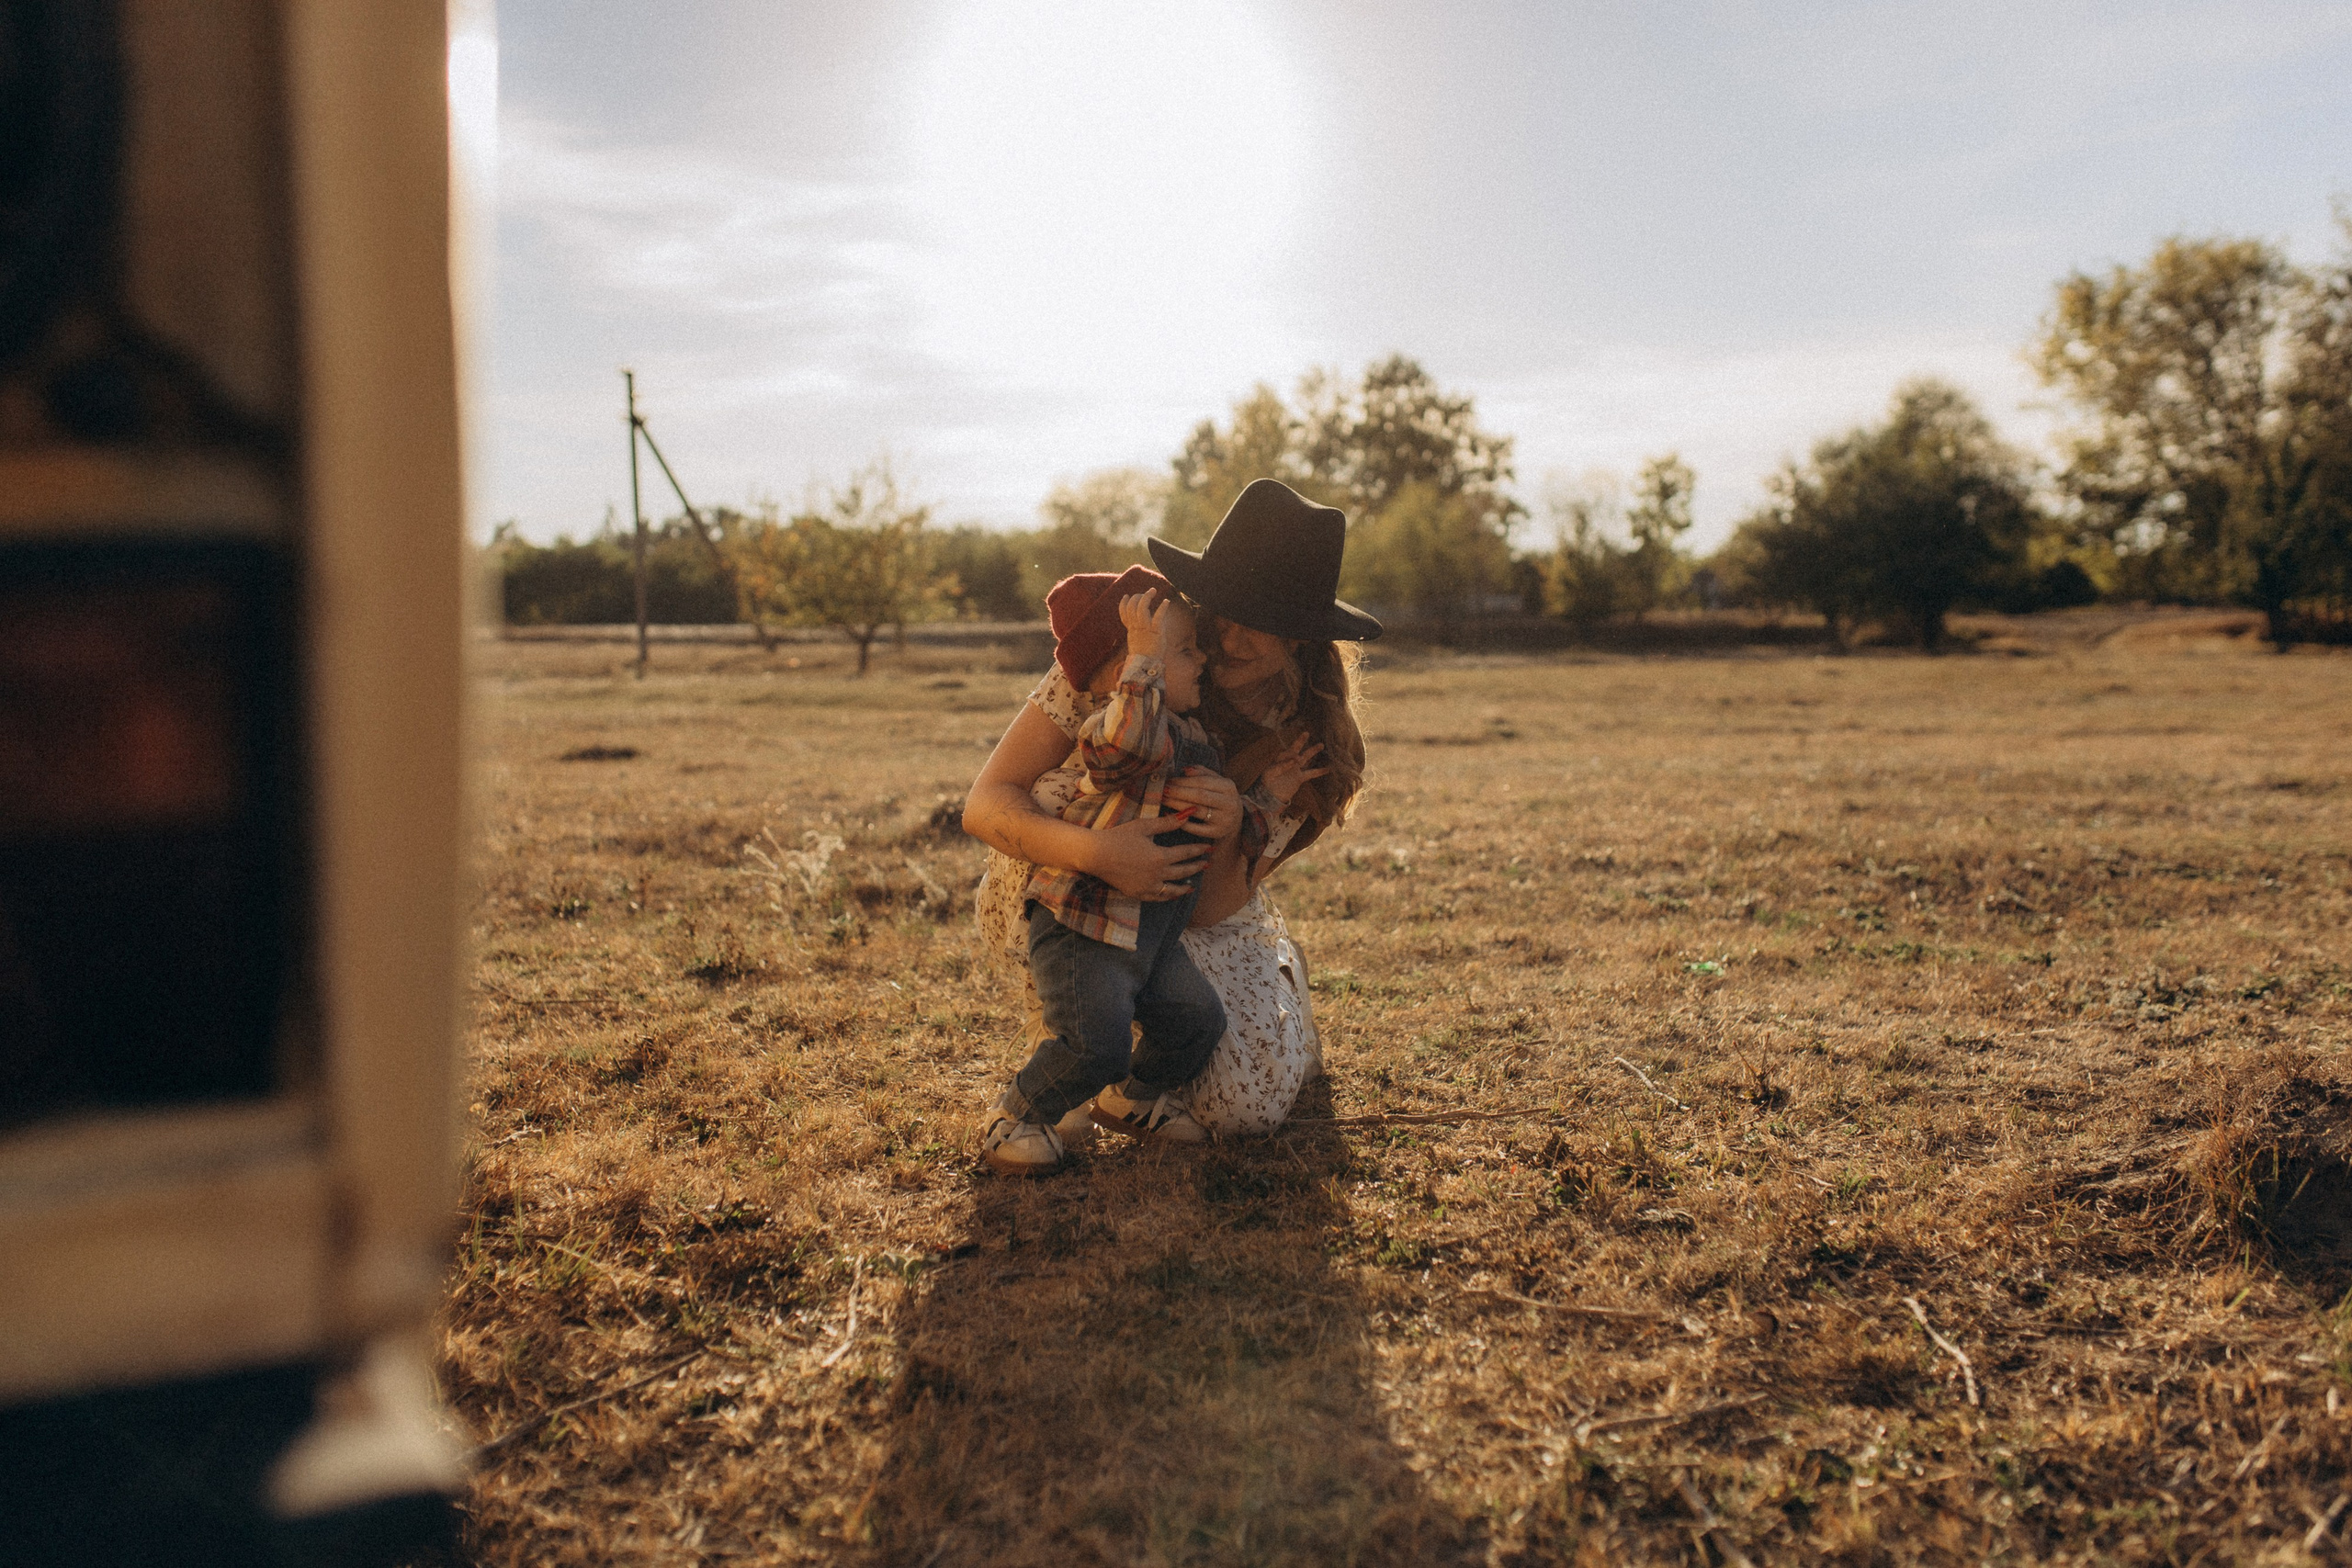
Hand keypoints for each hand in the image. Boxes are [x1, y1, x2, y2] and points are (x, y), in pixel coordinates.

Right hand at [1086, 812, 1211, 898]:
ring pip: (1172, 890)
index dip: (1199, 850)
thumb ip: (1167, 822)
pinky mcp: (1137, 893)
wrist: (1095, 854)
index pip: (1186, 853)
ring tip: (1192, 886)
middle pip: (1182, 872)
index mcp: (1160, 857)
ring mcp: (1147, 887)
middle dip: (1196, 867)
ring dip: (1184, 887)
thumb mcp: (1144, 826)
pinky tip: (1172, 894)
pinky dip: (1167, 896)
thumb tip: (1188, 814)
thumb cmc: (1118, 836)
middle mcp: (1157, 875)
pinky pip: (1157, 898)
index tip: (1209, 848)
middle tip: (1207, 865)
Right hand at [1118, 591, 1168, 659]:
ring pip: (1141, 609)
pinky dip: (1162, 608)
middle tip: (1147, 593)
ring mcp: (1145, 629)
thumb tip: (1136, 630)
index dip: (1123, 604)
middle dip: (1137, 597)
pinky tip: (1166, 601)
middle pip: (1132, 608)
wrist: (1146, 667)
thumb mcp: (1136, 644)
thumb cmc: (1144, 657)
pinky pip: (1157, 618)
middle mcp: (1137, 628)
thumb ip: (1137, 634)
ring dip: (1146, 597)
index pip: (1123, 614)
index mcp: (1131, 630)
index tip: (1126, 596)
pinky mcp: (1156, 632)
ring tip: (1153, 591)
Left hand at [1162, 767, 1240, 840]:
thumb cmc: (1220, 797)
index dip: (1183, 781)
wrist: (1236, 821)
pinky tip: (1170, 815)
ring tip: (1164, 800)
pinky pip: (1196, 829)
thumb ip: (1202, 773)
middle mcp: (1229, 803)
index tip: (1168, 781)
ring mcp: (1224, 820)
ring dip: (1177, 805)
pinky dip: (1182, 822)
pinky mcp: (1217, 833)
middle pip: (1200, 795)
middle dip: (1178, 792)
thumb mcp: (1216, 783)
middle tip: (1163, 790)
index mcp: (1228, 787)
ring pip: (1197, 811)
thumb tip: (1185, 770)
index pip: (1203, 782)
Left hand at [1258, 734, 1329, 808]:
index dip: (1293, 755)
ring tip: (1321, 745)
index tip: (1296, 760)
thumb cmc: (1267, 784)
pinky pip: (1311, 773)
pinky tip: (1328, 769)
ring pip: (1306, 757)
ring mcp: (1295, 769)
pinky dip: (1319, 771)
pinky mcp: (1300, 778)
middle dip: (1301, 741)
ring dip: (1313, 751)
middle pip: (1296, 748)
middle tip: (1306, 733)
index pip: (1287, 752)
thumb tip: (1294, 761)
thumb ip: (1281, 766)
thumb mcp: (1269, 774)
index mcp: (1280, 759)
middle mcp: (1288, 761)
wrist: (1270, 796)